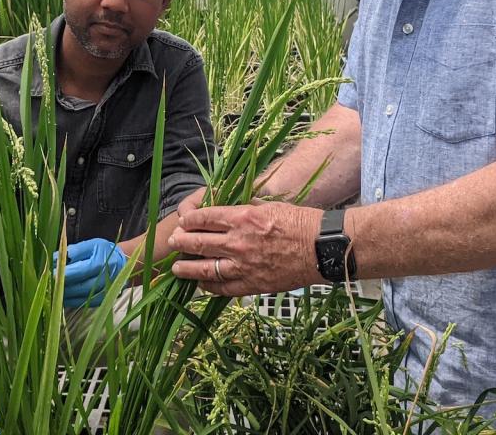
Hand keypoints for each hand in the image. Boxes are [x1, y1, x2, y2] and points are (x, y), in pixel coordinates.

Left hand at [54, 238, 126, 307]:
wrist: (122, 264)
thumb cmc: (103, 251)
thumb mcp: (90, 245)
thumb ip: (73, 251)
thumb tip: (54, 258)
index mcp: (101, 263)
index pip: (79, 271)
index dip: (63, 273)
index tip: (50, 273)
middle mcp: (103, 281)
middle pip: (78, 287)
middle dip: (61, 286)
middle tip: (48, 282)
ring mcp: (103, 293)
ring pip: (78, 298)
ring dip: (63, 295)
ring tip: (52, 289)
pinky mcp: (100, 301)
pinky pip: (82, 303)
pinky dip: (70, 300)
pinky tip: (61, 295)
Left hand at [167, 198, 324, 296]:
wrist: (322, 248)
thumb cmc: (301, 222)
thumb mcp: (270, 205)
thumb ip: (246, 208)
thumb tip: (231, 208)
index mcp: (241, 217)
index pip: (204, 217)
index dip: (189, 220)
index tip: (183, 221)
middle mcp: (237, 242)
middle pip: (198, 243)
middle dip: (181, 242)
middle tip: (173, 242)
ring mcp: (243, 266)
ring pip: (204, 269)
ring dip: (187, 268)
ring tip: (176, 268)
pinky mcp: (252, 284)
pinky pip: (223, 288)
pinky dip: (209, 286)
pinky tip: (201, 284)